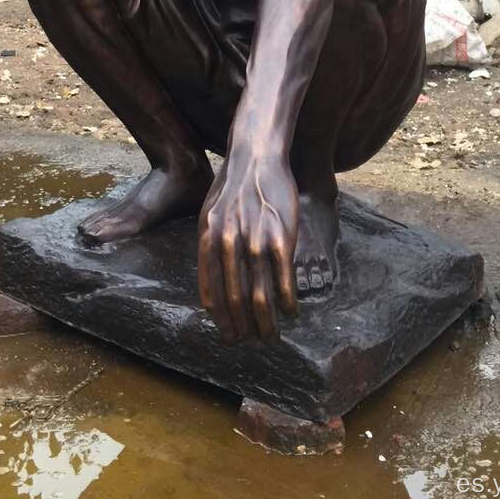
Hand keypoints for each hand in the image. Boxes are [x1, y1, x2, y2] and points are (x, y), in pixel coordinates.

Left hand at [197, 149, 298, 340]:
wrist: (256, 155)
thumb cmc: (232, 186)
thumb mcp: (210, 214)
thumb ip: (211, 247)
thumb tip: (214, 281)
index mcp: (208, 241)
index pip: (212, 295)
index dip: (221, 321)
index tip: (229, 336)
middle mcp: (228, 244)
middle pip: (236, 301)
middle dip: (244, 329)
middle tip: (251, 343)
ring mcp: (255, 241)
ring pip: (260, 297)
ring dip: (267, 324)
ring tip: (272, 337)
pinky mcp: (280, 237)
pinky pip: (284, 280)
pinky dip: (288, 303)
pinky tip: (291, 312)